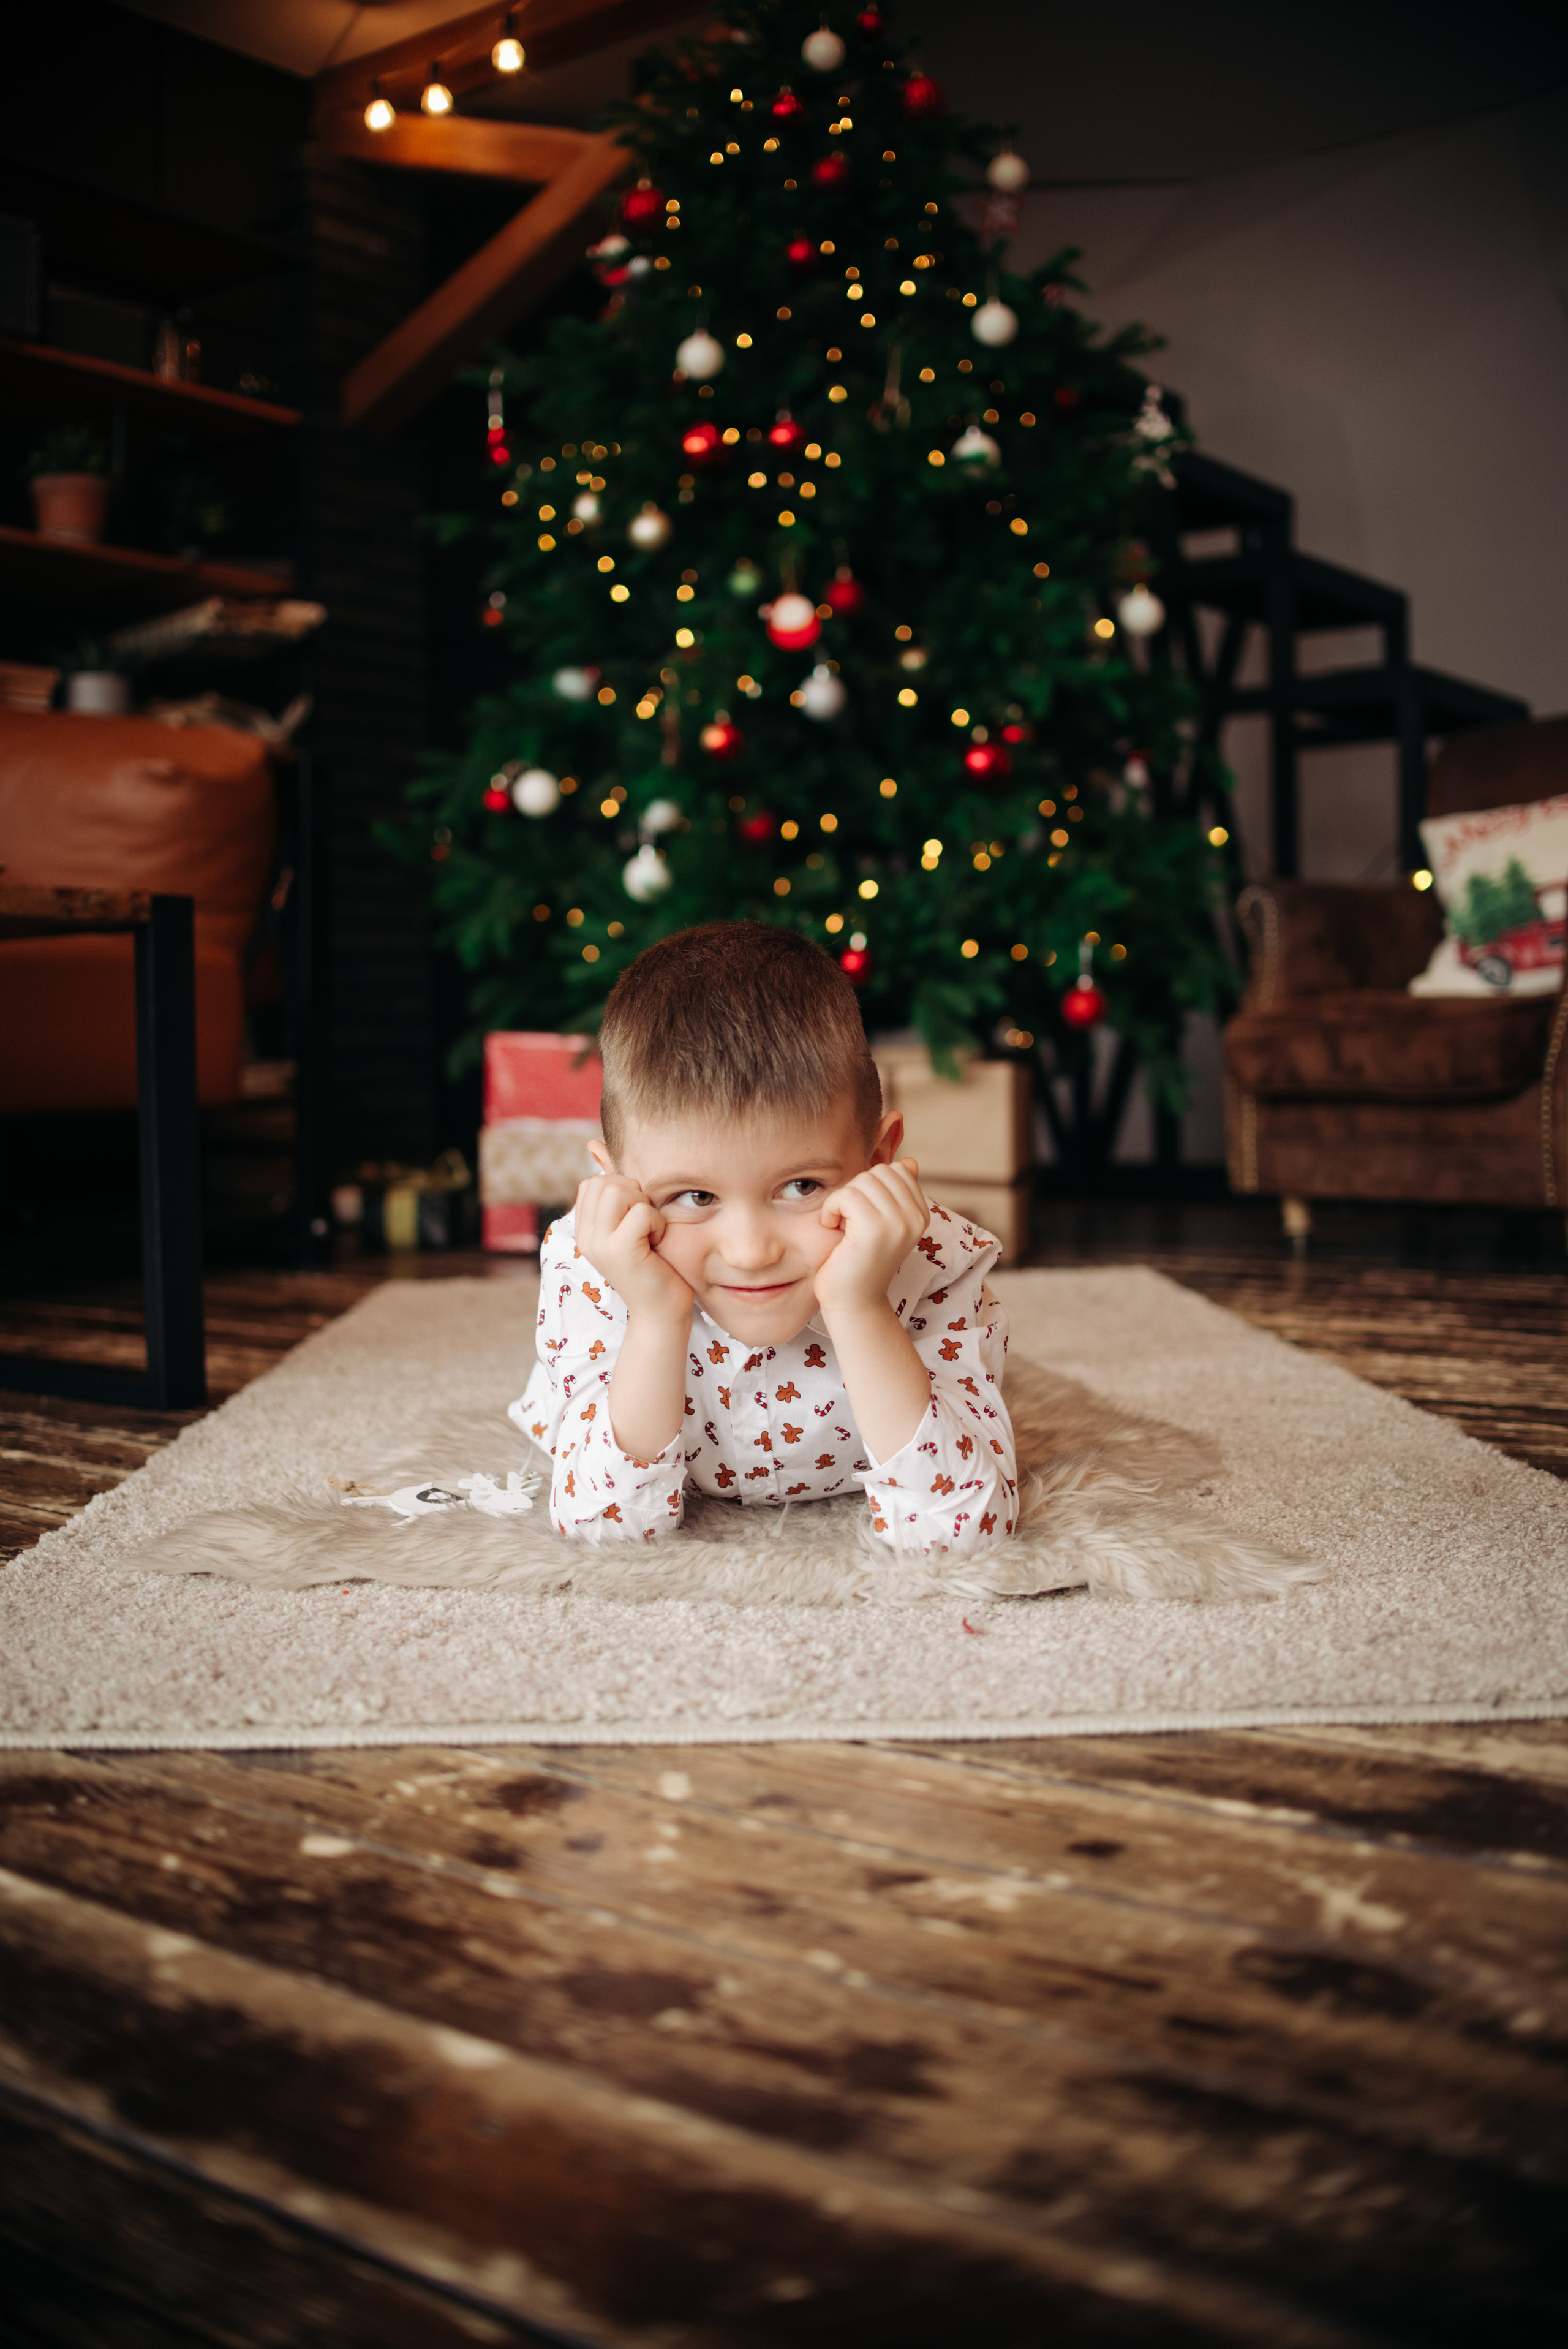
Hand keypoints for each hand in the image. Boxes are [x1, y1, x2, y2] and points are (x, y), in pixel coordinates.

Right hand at [573, 1173, 694, 1326]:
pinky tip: (658, 1243)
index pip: (593, 1183)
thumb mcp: (632, 1222)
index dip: (622, 1190)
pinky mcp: (619, 1251)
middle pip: (605, 1182)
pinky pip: (641, 1212)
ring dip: (644, 1207)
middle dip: (634, 1194)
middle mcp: (586, 1236)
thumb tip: (593, 1145)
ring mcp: (599, 1244)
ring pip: (619, 1191)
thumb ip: (616, 1188)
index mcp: (585, 1230)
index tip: (636, 1218)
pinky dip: (657, 1222)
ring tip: (650, 1232)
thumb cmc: (655, 1266)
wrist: (663, 1312)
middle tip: (646, 1225)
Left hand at [812, 1157, 928, 1322]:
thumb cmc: (859, 1261)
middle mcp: (915, 1217)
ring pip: (862, 1181)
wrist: (853, 1303)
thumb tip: (909, 1162)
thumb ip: (895, 1193)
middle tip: (850, 1222)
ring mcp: (898, 1223)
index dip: (870, 1187)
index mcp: (920, 1213)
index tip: (863, 1216)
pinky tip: (833, 1230)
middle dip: (856, 1191)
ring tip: (843, 1227)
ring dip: (842, 1201)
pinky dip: (831, 1210)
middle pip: (878, 1172)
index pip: (896, 1170)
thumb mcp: (881, 1222)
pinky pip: (846, 1196)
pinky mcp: (875, 1230)